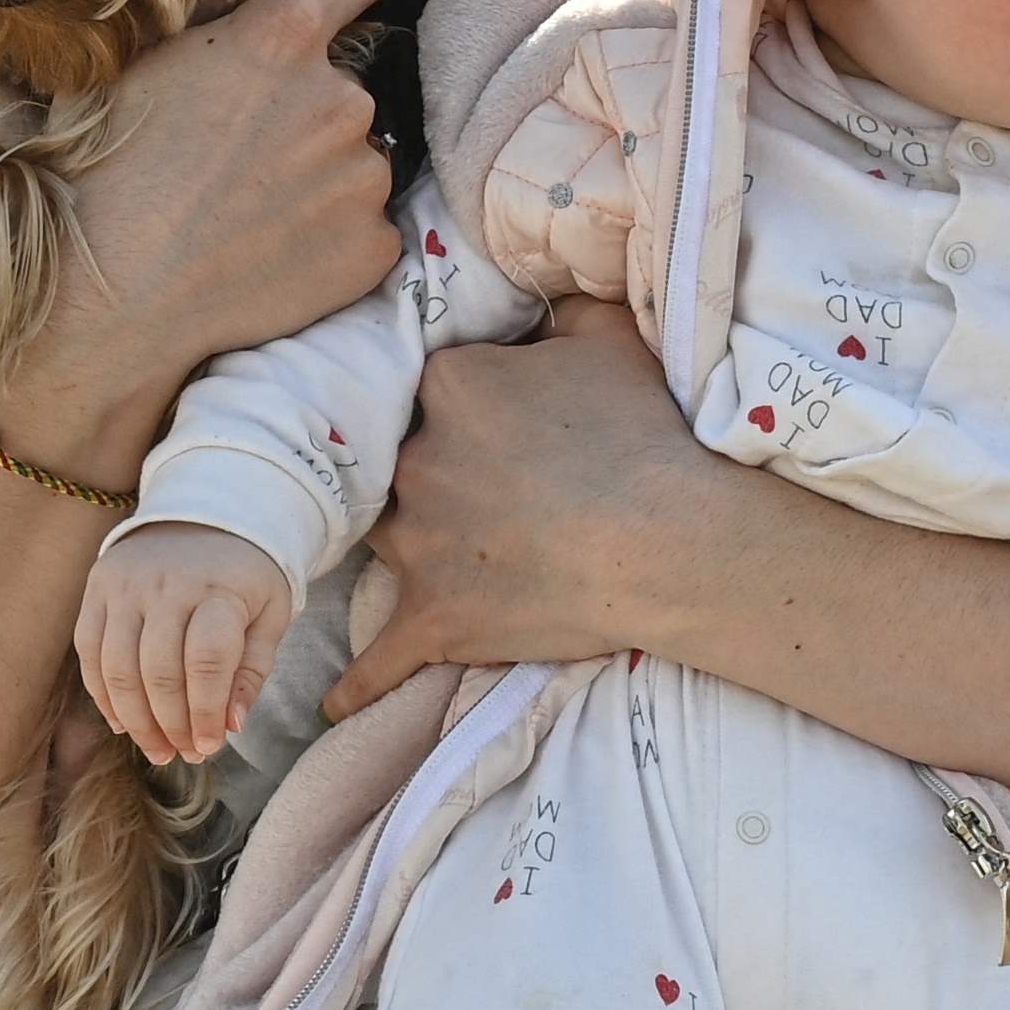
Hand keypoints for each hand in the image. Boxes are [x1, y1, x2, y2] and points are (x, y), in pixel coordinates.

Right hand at [0, 0, 403, 477]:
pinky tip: (271, 253)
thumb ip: (226, 1)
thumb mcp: (138, 63)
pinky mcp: (375, 247)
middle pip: (349, 81)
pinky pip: (367, 226)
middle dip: (309, 104)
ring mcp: (365, 177)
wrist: (107, 296)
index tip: (330, 7)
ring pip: (358, 156)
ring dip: (322, 172)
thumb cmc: (103, 170)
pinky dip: (333, 236)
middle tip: (241, 151)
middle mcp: (341, 100)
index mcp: (282, 37)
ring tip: (248, 210)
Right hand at [77, 524, 293, 766]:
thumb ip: (253, 668)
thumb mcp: (270, 613)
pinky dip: (103, 694)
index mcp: (218, 589)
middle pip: (158, 671)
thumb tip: (232, 725)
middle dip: (170, 724)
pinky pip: (90, 652)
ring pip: (117, 668)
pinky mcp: (97, 588)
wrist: (205, 512)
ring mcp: (124, 585)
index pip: (206, 660)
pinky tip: (123, 722)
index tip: (210, 745)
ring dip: (134, 719)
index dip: (206, 711)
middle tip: (184, 754)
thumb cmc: (246, 574)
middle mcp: (166, 585)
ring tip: (156, 749)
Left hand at [328, 305, 737, 716]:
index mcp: (448, 388)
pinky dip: (360, 682)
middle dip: (432, 475)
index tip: (505, 423)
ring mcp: (418, 546)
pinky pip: (380, 657)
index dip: (466, 406)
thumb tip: (538, 306)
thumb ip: (559, 310)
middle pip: (399, 463)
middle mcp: (415, 463)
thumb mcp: (610, 339)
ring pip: (386, 541)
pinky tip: (337, 704)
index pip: (430, 386)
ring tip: (437, 559)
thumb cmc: (647, 435)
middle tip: (482, 490)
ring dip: (411, 548)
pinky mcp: (434, 618)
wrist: (671, 541)